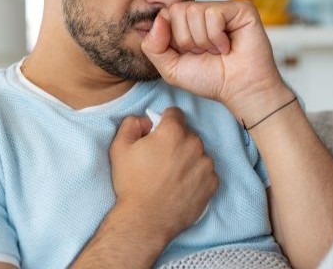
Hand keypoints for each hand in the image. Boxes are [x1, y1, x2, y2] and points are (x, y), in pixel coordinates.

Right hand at [109, 107, 217, 239]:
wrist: (146, 220)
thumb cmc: (131, 183)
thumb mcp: (119, 148)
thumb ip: (132, 123)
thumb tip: (146, 120)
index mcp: (173, 132)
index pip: (175, 113)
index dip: (164, 122)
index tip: (158, 135)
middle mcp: (194, 144)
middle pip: (187, 134)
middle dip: (176, 141)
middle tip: (162, 159)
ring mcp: (206, 164)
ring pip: (198, 152)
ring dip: (188, 158)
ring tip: (172, 175)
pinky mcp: (212, 183)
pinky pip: (206, 171)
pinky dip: (197, 175)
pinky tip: (181, 185)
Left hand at [141, 1, 289, 119]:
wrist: (239, 89)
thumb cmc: (211, 79)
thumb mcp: (170, 68)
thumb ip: (153, 46)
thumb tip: (159, 19)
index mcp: (187, 22)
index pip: (165, 15)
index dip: (172, 39)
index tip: (189, 54)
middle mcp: (204, 12)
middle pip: (178, 11)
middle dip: (188, 41)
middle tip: (205, 53)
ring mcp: (222, 8)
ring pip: (194, 12)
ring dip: (204, 41)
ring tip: (218, 51)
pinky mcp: (240, 8)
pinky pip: (213, 14)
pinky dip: (217, 37)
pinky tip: (228, 46)